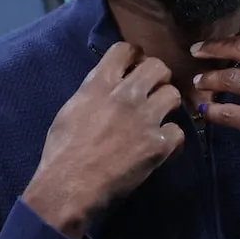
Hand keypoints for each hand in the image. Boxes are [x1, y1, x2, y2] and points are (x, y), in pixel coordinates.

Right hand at [24, 42, 184, 238]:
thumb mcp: (70, 111)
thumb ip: (93, 93)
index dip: (135, 56)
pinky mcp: (158, 144)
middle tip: (153, 92)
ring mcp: (145, 119)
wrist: (67, 189)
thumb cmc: (61, 153)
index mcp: (98, 85)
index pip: (125, 49)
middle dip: (158, 78)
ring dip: (167, 105)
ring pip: (173, 94)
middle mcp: (125, 95)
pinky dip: (171, 140)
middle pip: (158, 67)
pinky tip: (160, 147)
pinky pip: (178, 131)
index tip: (136, 67)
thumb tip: (107, 85)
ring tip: (158, 119)